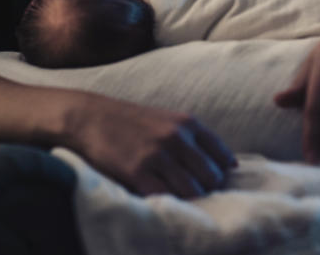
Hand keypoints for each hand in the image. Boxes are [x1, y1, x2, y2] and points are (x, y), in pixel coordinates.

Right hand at [69, 95, 236, 197]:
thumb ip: (192, 137)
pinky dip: (167, 202)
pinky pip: (165, 197)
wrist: (88, 117)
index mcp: (186, 123)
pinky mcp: (138, 172)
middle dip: (206, 188)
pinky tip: (160, 196)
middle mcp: (176, 137)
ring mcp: (157, 155)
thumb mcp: (165, 118)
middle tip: (193, 191)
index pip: (221, 155)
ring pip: (192, 190)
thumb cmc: (128, 120)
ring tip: (177, 195)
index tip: (212, 179)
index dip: (221, 171)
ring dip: (188, 198)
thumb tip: (231, 164)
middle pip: (211, 177)